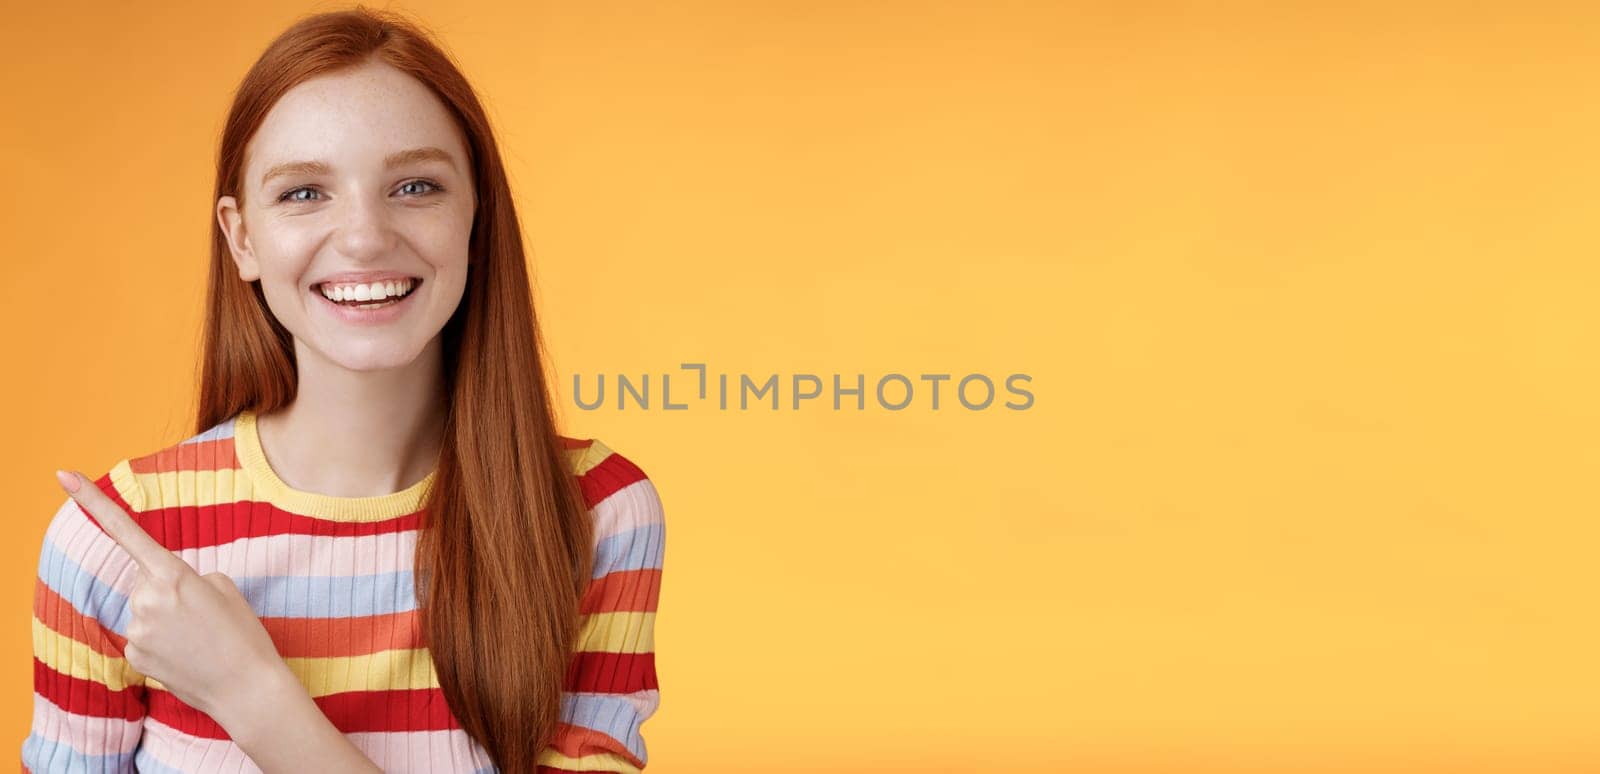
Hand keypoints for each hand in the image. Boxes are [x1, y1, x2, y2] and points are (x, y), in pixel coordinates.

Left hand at [54, 468, 288, 722]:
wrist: (247, 688)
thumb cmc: (243, 634)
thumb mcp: (224, 588)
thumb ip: (188, 577)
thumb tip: (163, 590)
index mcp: (173, 574)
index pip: (126, 531)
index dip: (92, 501)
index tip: (63, 475)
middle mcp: (146, 598)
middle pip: (145, 580)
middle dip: (168, 590)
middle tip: (203, 614)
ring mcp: (136, 629)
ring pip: (144, 609)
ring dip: (166, 618)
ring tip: (198, 637)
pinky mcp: (133, 655)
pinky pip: (143, 636)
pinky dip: (162, 642)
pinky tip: (185, 654)